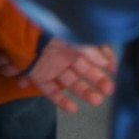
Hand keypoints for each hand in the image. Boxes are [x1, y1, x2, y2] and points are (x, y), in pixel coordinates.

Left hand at [0, 40, 116, 113]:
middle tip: (109, 90)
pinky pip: (52, 91)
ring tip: (97, 100)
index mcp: (75, 43)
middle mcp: (66, 55)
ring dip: (84, 92)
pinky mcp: (40, 76)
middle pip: (85, 71)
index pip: (95, 54)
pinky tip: (73, 109)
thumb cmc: (52, 29)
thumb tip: (106, 63)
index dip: (106, 62)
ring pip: (71, 83)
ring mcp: (53, 66)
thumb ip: (90, 50)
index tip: (114, 71)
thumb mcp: (75, 36)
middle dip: (98, 80)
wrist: (24, 30)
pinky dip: (61, 100)